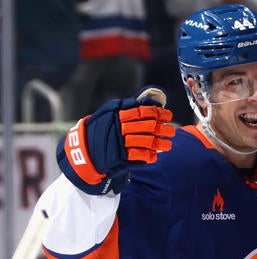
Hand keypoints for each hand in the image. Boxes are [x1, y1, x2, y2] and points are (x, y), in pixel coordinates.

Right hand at [57, 86, 174, 194]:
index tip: (167, 115)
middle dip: (162, 128)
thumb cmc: (99, 132)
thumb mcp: (108, 115)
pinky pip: (140, 155)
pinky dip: (150, 155)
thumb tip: (151, 101)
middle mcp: (118, 127)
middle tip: (172, 131)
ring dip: (160, 143)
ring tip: (168, 145)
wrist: (82, 153)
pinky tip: (155, 155)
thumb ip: (127, 107)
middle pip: (147, 126)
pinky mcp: (119, 157)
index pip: (142, 111)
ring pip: (147, 141)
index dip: (157, 112)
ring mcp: (119, 142)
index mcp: (116, 114)